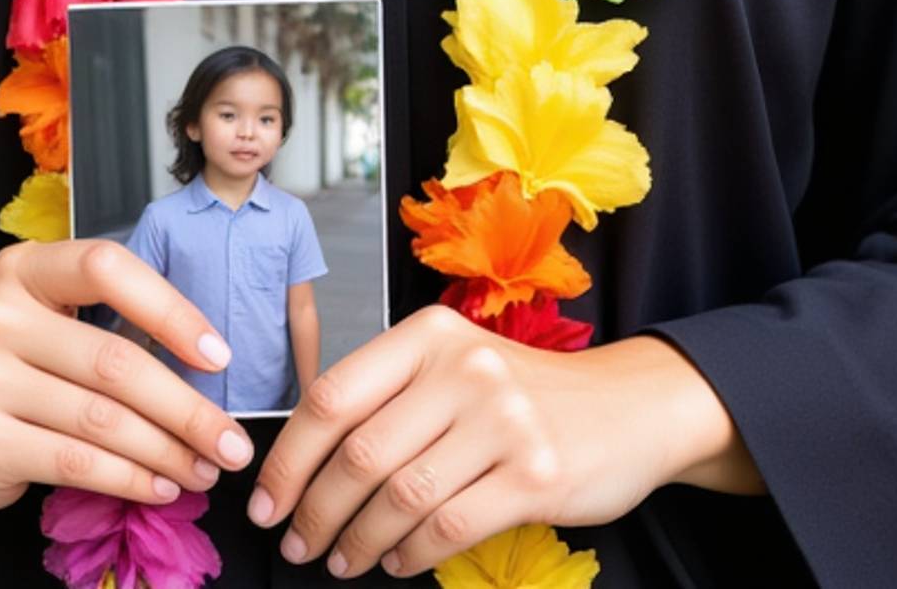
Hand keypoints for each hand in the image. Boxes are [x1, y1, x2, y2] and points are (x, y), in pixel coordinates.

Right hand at [0, 236, 256, 511]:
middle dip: (187, 408)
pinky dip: (128, 479)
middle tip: (232, 442)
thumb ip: (108, 323)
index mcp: (24, 268)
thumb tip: (204, 369)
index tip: (219, 356)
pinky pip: (76, 462)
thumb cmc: (14, 358)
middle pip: (114, 360)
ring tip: (205, 469)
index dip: (170, 309)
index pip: (107, 268)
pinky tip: (159, 486)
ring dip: (166, 452)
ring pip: (101, 420)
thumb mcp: (48, 315)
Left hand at [244, 306, 759, 576]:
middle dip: (316, 511)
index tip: (267, 501)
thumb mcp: (455, 367)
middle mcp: (463, 368)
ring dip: (358, 542)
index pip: (333, 396)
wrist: (628, 406)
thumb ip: (390, 397)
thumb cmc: (524, 392)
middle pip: (359, 454)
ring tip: (342, 561)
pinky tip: (396, 563)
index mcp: (429, 333)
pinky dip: (410, 555)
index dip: (290, 458)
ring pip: (399, 497)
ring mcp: (502, 420)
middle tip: (298, 544)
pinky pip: (448, 527)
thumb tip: (303, 459)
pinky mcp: (534, 474)